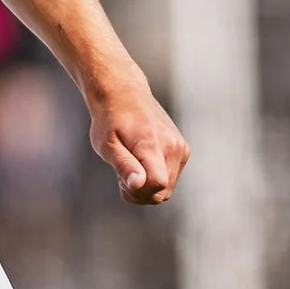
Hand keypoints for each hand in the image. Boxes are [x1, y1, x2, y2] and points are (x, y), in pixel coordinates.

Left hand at [88, 73, 187, 205]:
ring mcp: (181, 149)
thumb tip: (138, 185)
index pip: (157, 184)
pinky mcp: (183, 151)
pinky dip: (154, 178)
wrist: (125, 95)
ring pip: (166, 190)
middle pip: (162, 193)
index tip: (122, 178)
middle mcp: (174, 148)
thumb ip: (124, 166)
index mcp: (153, 145)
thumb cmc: (111, 120)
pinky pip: (169, 180)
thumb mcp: (107, 144)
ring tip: (131, 164)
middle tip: (122, 171)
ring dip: (146, 186)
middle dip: (139, 192)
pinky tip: (141, 161)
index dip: (137, 191)